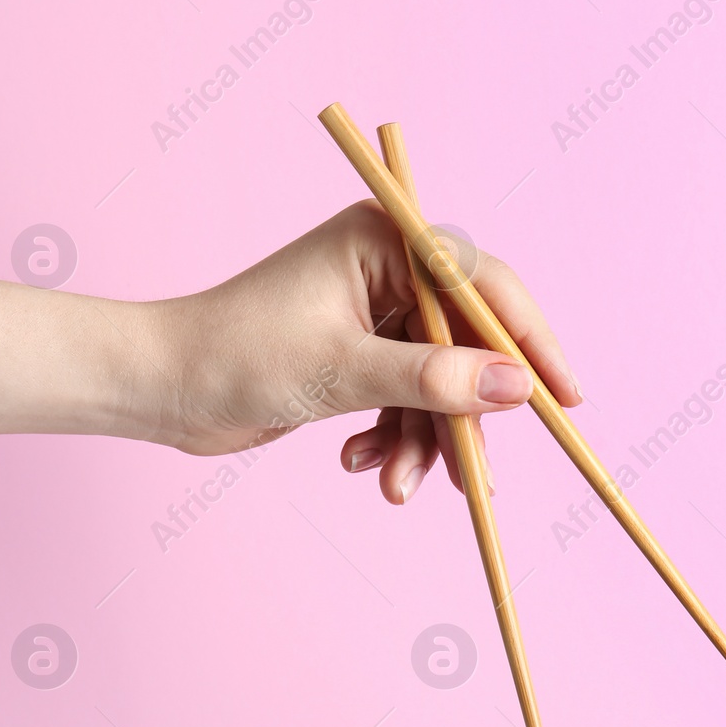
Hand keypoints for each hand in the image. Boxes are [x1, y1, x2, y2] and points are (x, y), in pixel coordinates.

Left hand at [154, 201, 581, 501]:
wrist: (159, 388)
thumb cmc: (235, 355)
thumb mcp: (344, 372)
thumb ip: (434, 379)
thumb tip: (516, 388)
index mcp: (386, 240)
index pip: (486, 284)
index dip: (531, 342)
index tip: (565, 399)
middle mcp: (388, 268)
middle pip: (468, 343)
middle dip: (464, 416)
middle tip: (478, 475)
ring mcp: (376, 313)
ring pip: (440, 382)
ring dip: (423, 441)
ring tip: (394, 486)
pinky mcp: (362, 354)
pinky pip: (409, 400)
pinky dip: (395, 440)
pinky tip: (361, 464)